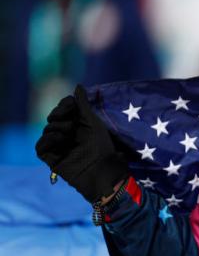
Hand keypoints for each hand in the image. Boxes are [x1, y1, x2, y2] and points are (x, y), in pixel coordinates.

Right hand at [35, 85, 128, 202]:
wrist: (100, 170)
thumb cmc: (101, 146)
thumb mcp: (92, 122)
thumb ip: (83, 104)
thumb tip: (78, 86)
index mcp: (77, 123)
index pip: (63, 108)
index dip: (65, 105)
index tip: (72, 105)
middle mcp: (66, 133)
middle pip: (53, 117)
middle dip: (61, 116)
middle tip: (72, 124)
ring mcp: (58, 145)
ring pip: (47, 129)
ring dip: (58, 129)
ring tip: (70, 135)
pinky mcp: (51, 157)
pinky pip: (40, 145)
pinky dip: (48, 140)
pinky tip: (60, 140)